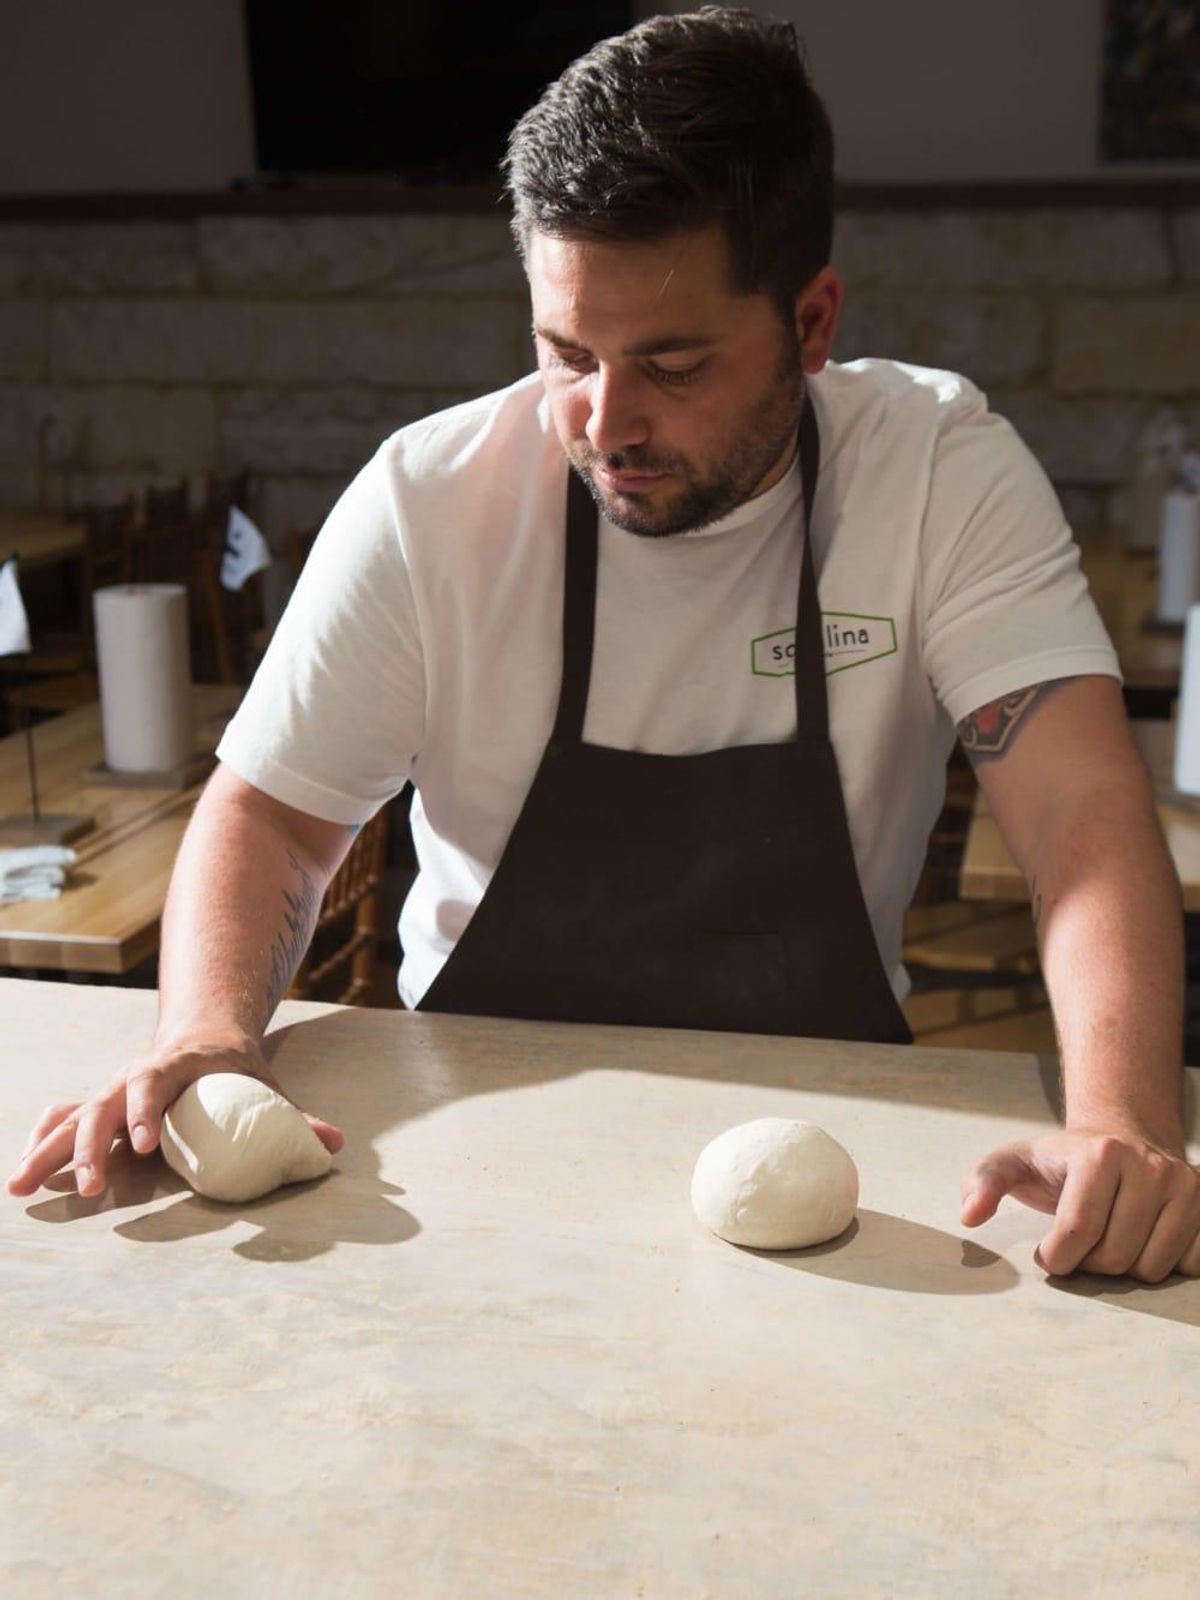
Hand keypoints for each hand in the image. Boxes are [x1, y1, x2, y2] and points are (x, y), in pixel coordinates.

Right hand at [6, 1033, 343, 1200]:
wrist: (206, 1026)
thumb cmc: (237, 1064)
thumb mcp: (267, 1083)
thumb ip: (297, 1116)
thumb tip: (335, 1145)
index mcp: (176, 1063)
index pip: (153, 1081)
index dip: (145, 1111)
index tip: (143, 1146)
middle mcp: (136, 1075)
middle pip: (103, 1104)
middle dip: (88, 1145)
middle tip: (86, 1187)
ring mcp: (115, 1089)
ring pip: (74, 1115)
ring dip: (49, 1150)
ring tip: (21, 1188)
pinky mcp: (104, 1104)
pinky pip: (66, 1118)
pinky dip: (44, 1141)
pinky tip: (25, 1174)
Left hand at [961, 1128, 1199, 1281]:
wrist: (1120, 1141)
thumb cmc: (1061, 1162)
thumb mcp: (1014, 1163)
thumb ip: (984, 1182)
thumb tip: (969, 1216)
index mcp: (1100, 1152)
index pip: (1077, 1231)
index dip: (1057, 1258)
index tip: (1047, 1255)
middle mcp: (1149, 1164)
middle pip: (1115, 1256)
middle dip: (1089, 1264)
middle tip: (1080, 1246)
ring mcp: (1185, 1184)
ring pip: (1153, 1268)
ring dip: (1125, 1268)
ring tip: (1110, 1241)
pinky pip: (1191, 1266)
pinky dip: (1164, 1265)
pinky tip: (1144, 1241)